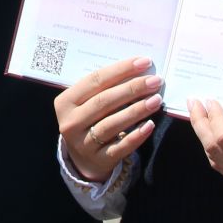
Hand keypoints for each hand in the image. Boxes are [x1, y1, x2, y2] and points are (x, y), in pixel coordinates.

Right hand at [54, 56, 161, 182]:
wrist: (82, 158)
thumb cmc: (89, 120)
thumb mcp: (86, 103)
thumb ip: (104, 88)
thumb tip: (138, 70)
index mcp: (65, 102)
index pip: (95, 80)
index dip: (121, 70)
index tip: (144, 62)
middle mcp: (71, 123)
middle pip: (104, 101)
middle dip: (132, 88)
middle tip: (155, 81)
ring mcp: (83, 143)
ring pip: (112, 123)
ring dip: (137, 110)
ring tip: (156, 99)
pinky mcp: (99, 160)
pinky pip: (120, 146)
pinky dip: (136, 135)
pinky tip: (150, 124)